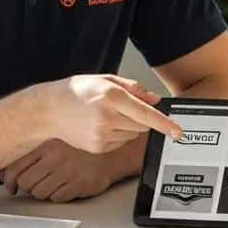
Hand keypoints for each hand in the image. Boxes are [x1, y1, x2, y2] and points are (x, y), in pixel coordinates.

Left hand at [1, 139, 113, 202]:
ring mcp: (67, 172)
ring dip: (43, 192)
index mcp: (47, 145)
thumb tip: (5, 175)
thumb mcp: (54, 147)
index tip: (11, 186)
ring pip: (39, 193)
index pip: (16, 167)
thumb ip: (30, 158)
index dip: (9, 180)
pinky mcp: (77, 185)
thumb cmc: (78, 151)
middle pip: (25, 183)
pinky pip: (55, 199)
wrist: (109, 157)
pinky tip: (66, 186)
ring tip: (54, 183)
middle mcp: (55, 157)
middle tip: (36, 184)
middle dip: (28, 187)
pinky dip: (58, 196)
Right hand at [36, 74, 182, 153]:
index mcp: (111, 97)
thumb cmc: (77, 92)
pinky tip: (100, 125)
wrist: (49, 110)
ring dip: (128, 126)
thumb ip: (134, 88)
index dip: (164, 124)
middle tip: (123, 107)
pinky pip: (120, 142)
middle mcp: (107, 118)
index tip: (178, 132)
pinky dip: (117, 134)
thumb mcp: (107, 80)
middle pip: (142, 125)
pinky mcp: (98, 147)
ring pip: (132, 134)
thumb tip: (155, 99)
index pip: (145, 114)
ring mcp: (102, 135)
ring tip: (106, 115)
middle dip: (141, 117)